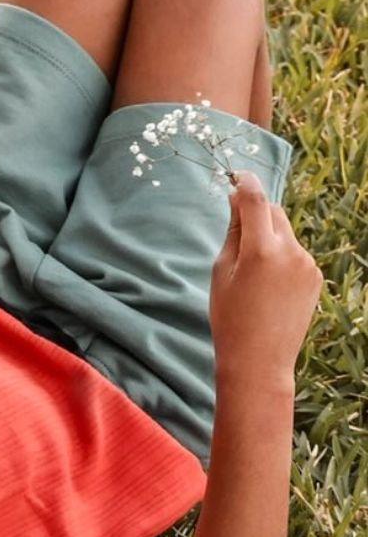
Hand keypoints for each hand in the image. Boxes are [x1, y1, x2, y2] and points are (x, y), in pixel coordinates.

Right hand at [210, 170, 324, 379]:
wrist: (259, 360)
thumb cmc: (230, 318)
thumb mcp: (221, 273)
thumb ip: (233, 234)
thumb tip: (237, 204)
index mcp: (261, 250)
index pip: (256, 201)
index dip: (245, 184)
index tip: (236, 176)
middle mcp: (291, 252)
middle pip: (274, 213)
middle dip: (256, 212)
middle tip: (234, 225)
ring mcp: (307, 264)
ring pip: (285, 234)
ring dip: (268, 237)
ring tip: (249, 270)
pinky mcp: (315, 276)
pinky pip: (295, 254)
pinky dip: (279, 256)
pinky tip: (265, 284)